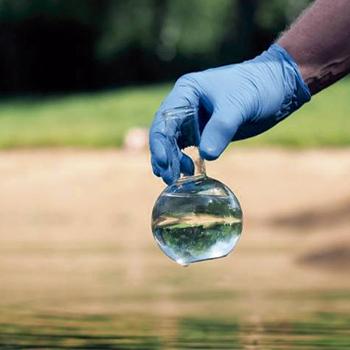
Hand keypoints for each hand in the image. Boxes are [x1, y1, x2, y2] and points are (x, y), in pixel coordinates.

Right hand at [150, 44, 310, 183]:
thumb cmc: (257, 88)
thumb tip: (206, 156)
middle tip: (168, 177)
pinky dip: (184, 161)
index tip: (164, 162)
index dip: (160, 142)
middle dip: (164, 155)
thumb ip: (221, 128)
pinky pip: (188, 148)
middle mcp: (186, 105)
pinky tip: (187, 173)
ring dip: (172, 161)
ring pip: (174, 142)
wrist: (277, 88)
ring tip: (174, 180)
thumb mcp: (239, 106)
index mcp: (187, 91)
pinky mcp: (205, 131)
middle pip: (165, 133)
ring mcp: (194, 119)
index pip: (164, 118)